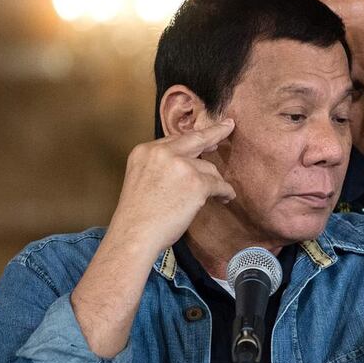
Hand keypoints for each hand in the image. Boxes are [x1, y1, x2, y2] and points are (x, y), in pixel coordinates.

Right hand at [106, 118, 236, 255]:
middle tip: (229, 126)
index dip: (193, 139)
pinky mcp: (196, 183)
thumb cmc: (137, 216)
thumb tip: (190, 163)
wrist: (134, 235)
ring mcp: (181, 166)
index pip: (175, 140)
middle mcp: (162, 153)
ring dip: (214, 181)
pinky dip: (225, 192)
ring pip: (209, 168)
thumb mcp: (141, 178)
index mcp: (145, 151)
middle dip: (215, 132)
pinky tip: (226, 198)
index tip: (207, 136)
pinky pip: (219, 184)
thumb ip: (162, 166)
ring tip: (217, 194)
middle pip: (196, 138)